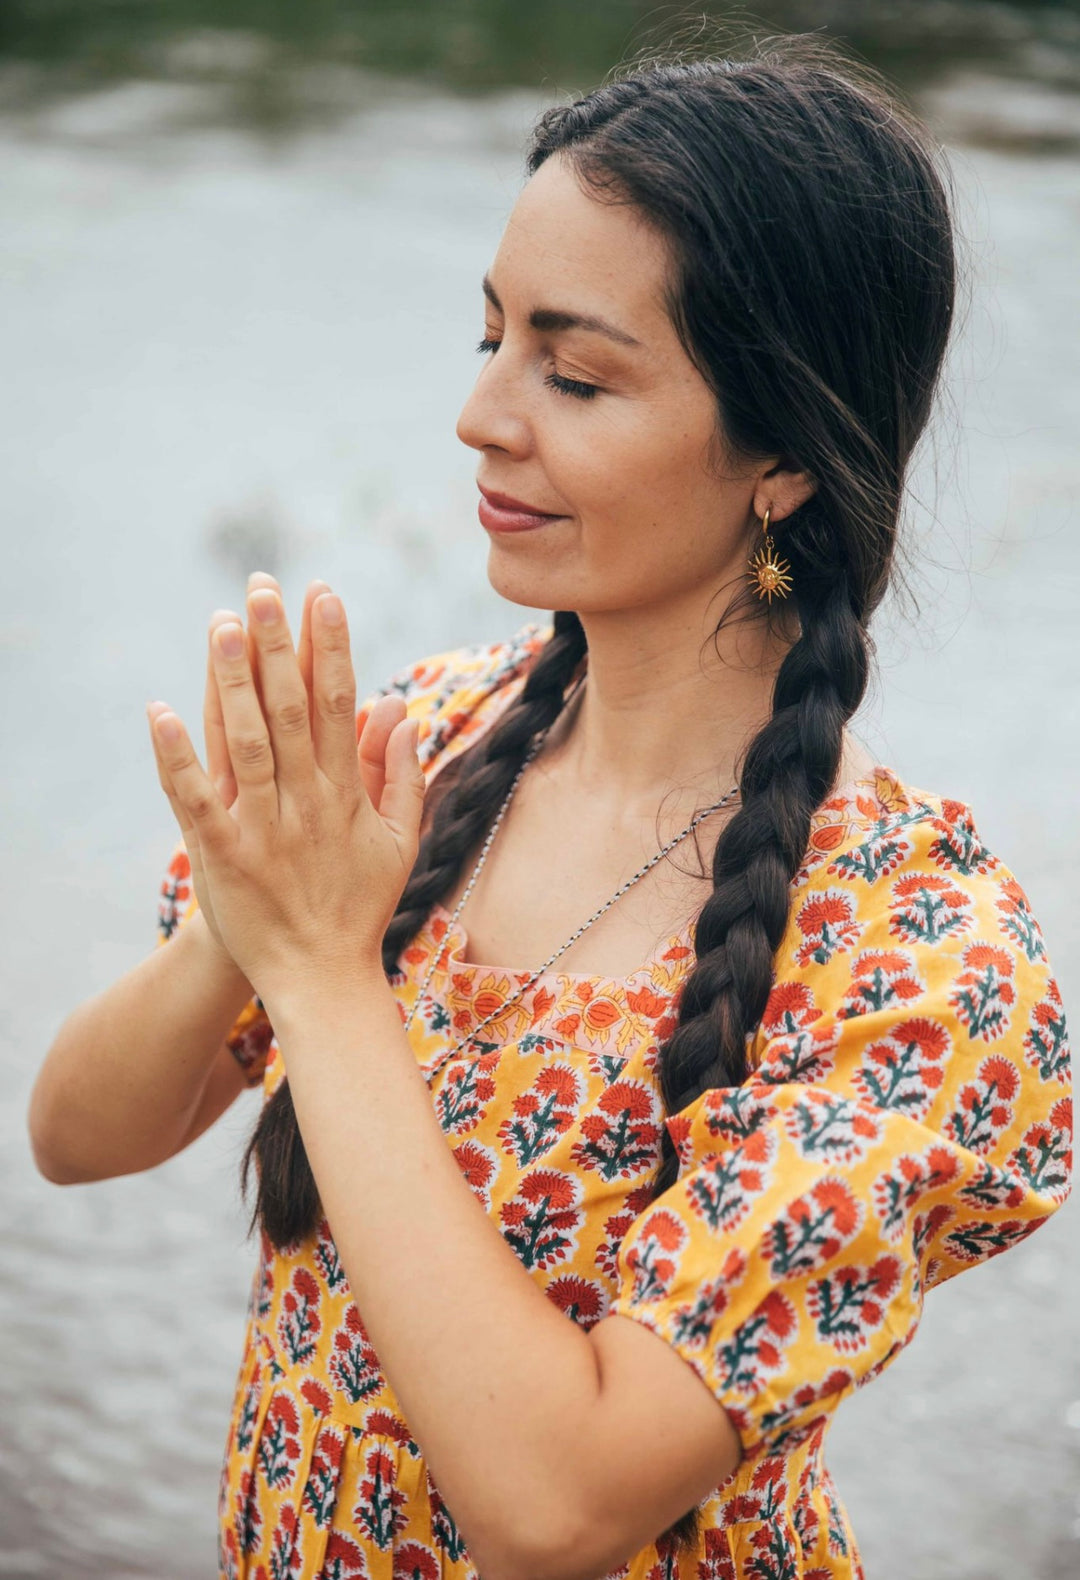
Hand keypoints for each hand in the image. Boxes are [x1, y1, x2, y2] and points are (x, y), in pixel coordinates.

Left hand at [146, 580, 424, 1009]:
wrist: (322, 978)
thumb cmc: (358, 906)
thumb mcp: (398, 841)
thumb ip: (403, 775)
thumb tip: (401, 708)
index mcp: (347, 795)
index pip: (341, 705)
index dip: (331, 647)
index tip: (322, 595)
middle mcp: (306, 804)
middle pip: (291, 710)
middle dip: (278, 644)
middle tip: (263, 587)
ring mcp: (263, 829)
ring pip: (246, 744)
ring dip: (232, 683)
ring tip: (221, 624)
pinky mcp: (223, 858)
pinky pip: (194, 801)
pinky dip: (176, 758)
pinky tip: (159, 713)